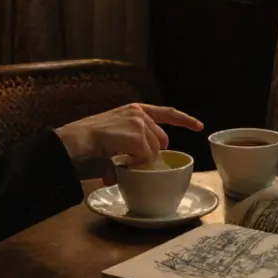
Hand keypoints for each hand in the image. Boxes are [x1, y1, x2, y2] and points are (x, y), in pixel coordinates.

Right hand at [54, 103, 202, 164]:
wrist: (77, 138)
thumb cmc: (91, 140)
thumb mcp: (115, 134)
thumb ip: (132, 144)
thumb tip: (139, 168)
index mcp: (136, 109)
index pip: (168, 112)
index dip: (185, 120)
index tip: (199, 126)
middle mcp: (139, 112)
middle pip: (161, 140)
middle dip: (154, 153)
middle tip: (136, 160)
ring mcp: (139, 123)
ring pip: (153, 151)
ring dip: (140, 160)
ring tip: (120, 158)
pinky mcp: (137, 135)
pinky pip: (145, 157)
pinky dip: (135, 163)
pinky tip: (120, 159)